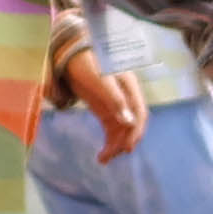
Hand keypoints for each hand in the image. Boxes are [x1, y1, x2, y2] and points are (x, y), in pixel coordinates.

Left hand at [49, 42, 146, 161]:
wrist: (72, 54)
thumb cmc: (87, 62)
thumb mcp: (99, 80)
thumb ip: (114, 99)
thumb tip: (129, 121)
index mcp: (130, 88)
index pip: (140, 113)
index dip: (136, 131)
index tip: (127, 147)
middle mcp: (127, 98)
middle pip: (132, 124)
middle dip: (124, 141)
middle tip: (111, 156)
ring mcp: (116, 105)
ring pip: (122, 129)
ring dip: (115, 145)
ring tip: (102, 159)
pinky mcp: (106, 110)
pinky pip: (112, 129)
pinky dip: (109, 141)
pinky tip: (103, 153)